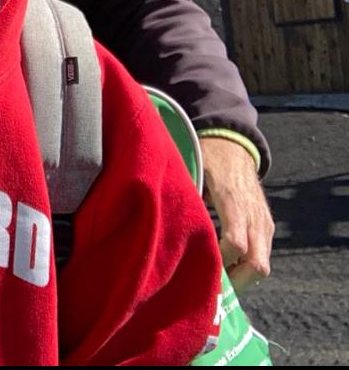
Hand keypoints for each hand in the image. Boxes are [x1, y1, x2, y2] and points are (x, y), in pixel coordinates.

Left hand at [200, 136, 273, 290]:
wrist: (233, 143)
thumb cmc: (207, 157)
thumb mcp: (193, 170)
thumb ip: (185, 196)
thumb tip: (165, 222)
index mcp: (233, 201)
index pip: (235, 242)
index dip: (219, 262)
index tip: (199, 270)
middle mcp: (255, 217)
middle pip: (258, 265)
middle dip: (236, 282)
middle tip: (209, 289)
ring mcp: (264, 223)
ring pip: (262, 265)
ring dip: (241, 278)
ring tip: (214, 283)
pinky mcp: (266, 226)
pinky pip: (262, 255)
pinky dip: (245, 267)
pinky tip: (223, 269)